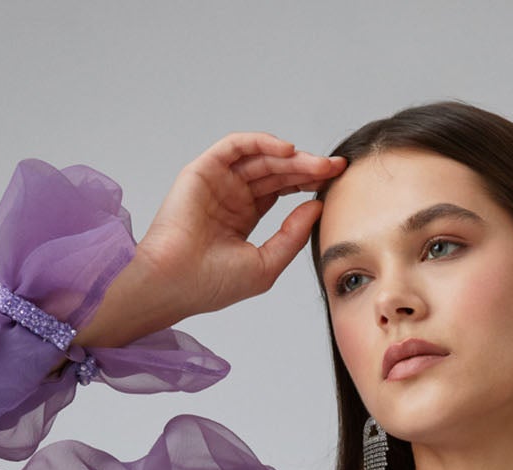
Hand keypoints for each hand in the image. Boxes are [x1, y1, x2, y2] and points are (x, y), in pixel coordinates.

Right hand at [72, 133, 346, 350]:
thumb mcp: (267, 264)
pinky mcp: (203, 170)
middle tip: (334, 168)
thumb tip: (317, 205)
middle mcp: (232, 195)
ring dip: (291, 157)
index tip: (337, 181)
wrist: (174, 284)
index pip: (282, 190)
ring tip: (316, 164)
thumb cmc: (213, 284)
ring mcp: (217, 182)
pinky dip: (261, 143)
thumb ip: (293, 236)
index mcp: (244, 216)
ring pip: (261, 158)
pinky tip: (287, 151)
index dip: (309, 183)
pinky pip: (236, 147)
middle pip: (276, 171)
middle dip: (307, 168)